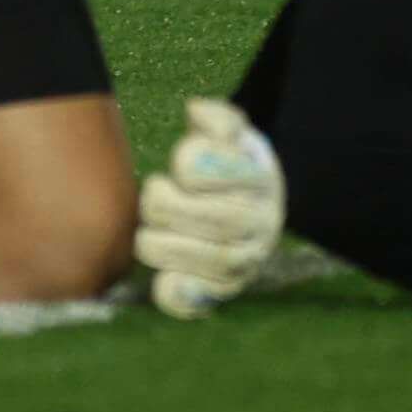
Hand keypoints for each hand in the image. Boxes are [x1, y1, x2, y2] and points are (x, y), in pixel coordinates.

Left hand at [135, 98, 286, 319]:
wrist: (246, 203)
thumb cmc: (223, 160)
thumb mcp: (225, 131)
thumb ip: (216, 118)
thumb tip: (198, 113)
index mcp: (259, 176)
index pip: (223, 173)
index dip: (190, 165)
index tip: (180, 164)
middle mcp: (263, 221)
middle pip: (221, 219)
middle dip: (170, 207)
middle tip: (154, 196)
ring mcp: (250, 257)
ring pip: (217, 259)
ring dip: (169, 246)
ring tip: (147, 234)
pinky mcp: (229, 286)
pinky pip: (210, 297)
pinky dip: (184, 294)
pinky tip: (162, 283)